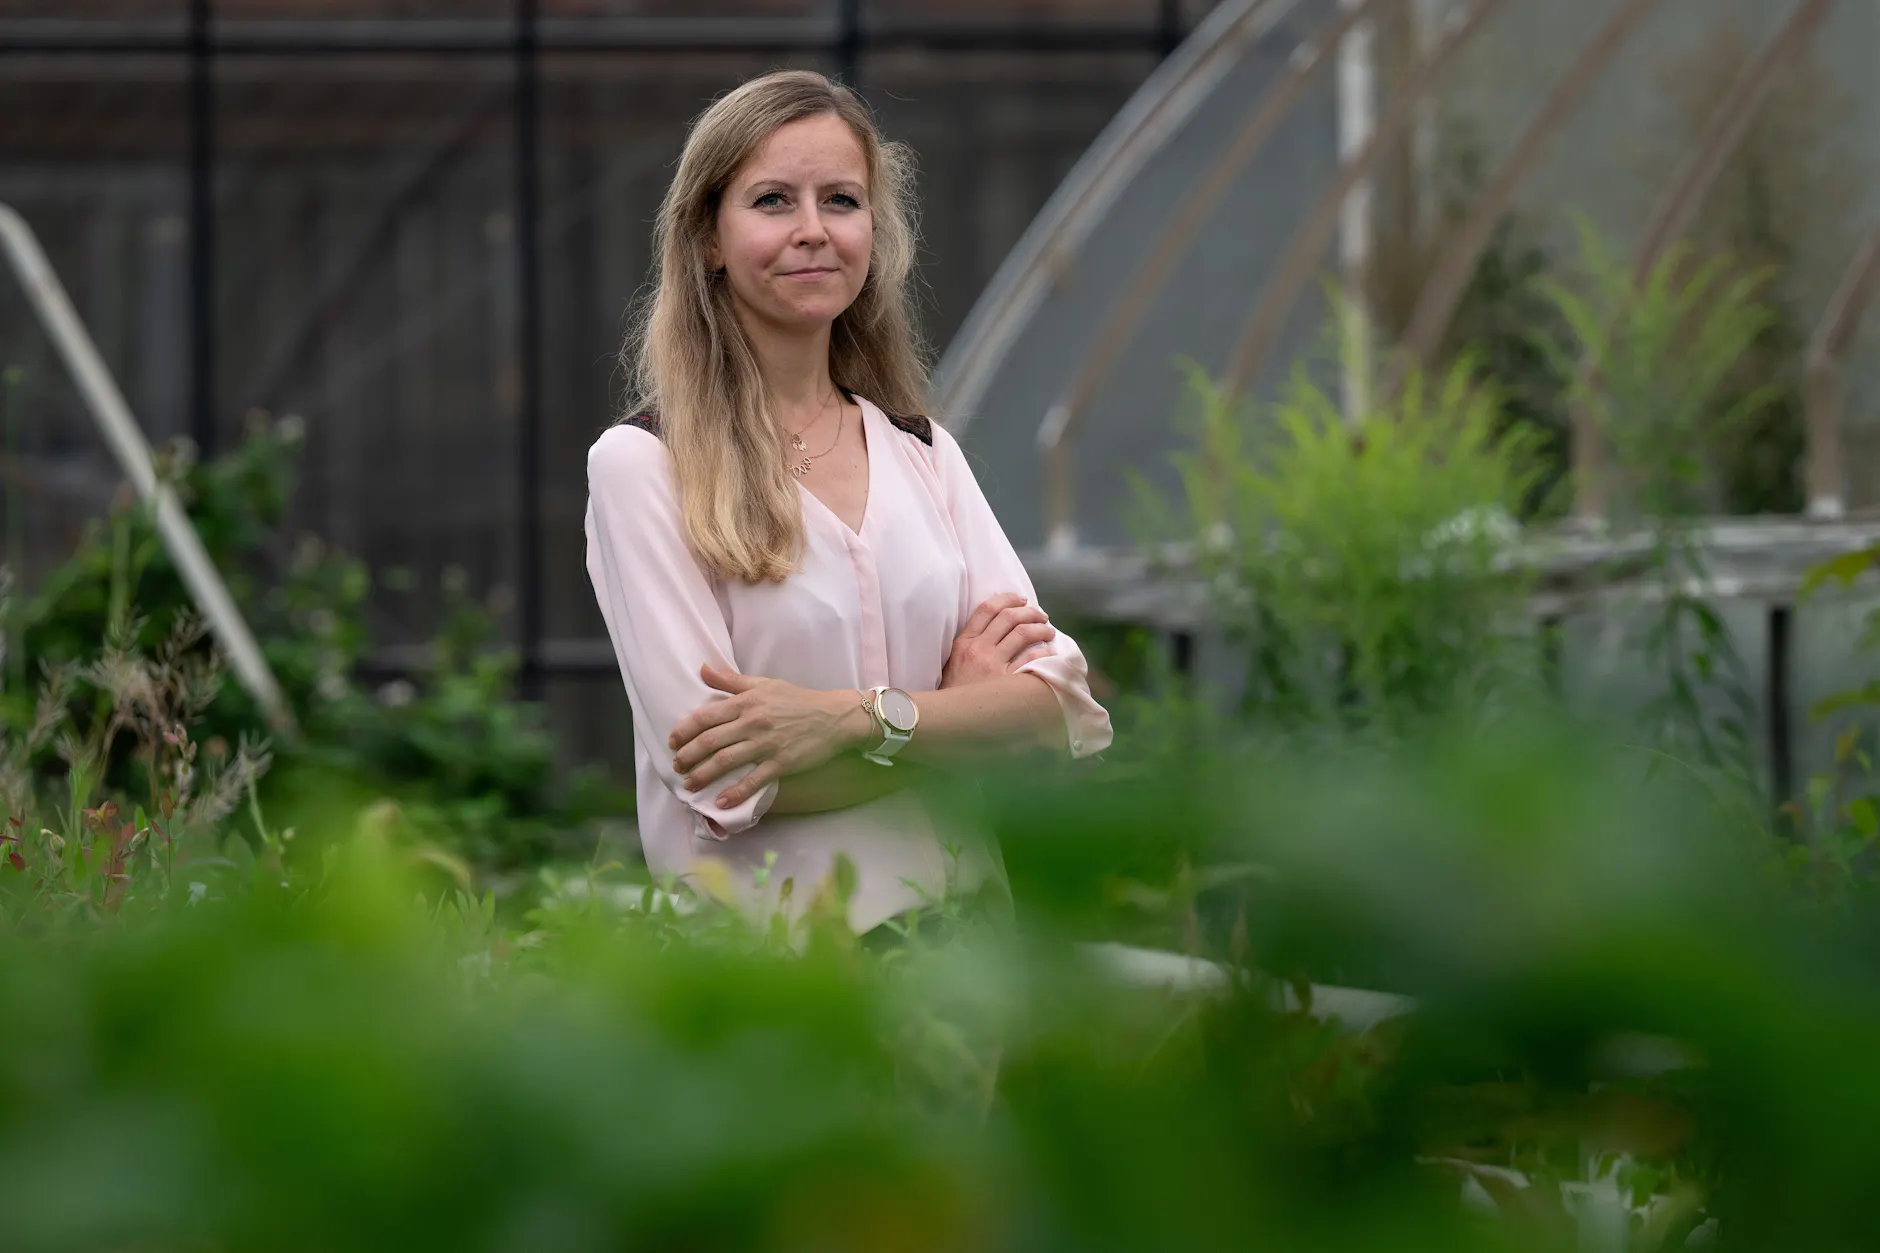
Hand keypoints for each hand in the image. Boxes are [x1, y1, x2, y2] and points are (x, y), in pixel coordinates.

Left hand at [668, 664, 866, 808]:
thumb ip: (731, 680)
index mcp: (746, 702)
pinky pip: (753, 780)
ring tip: (689, 786)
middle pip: (711, 741)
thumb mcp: (764, 684)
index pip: (706, 716)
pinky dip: (735, 793)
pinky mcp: (781, 763)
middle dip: (688, 756)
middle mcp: (752, 722)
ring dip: (703, 775)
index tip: (673, 741)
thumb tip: (702, 669)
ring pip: (726, 761)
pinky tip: (720, 802)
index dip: (685, 730)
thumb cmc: (797, 699)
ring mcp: (766, 744)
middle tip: (676, 766)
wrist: (833, 716)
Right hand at [940, 593, 1055, 688]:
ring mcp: (993, 665)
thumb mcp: (954, 661)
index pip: (988, 608)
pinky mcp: (1006, 682)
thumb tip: (999, 626)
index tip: (1022, 599)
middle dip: (1030, 612)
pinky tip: (1049, 652)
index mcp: (964, 641)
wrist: (952, 718)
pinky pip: (1030, 658)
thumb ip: (971, 642)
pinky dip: (1043, 651)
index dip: (1008, 598)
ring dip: (1041, 628)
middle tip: (1041, 615)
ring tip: (1049, 631)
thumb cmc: (954, 691)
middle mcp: (978, 649)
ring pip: (1023, 634)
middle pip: (1009, 617)